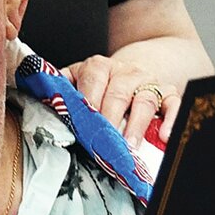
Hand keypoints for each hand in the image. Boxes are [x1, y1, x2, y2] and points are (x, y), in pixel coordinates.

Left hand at [62, 53, 179, 144]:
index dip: (87, 105)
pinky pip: (174, 105)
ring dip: (136, 126)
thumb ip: (62, 92)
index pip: (92, 82)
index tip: (82, 128)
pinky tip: (165, 137)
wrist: (132, 73)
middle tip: (104, 144)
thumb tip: (40, 104)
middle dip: (110, 120)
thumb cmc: (99, 86)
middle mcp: (125, 71)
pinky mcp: (168, 93)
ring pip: (144, 101)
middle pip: (118, 94)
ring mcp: (148, 82)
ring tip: (129, 147)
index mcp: (98, 66)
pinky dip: (171, 121)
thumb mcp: (78, 83)